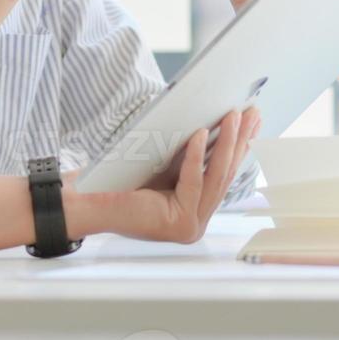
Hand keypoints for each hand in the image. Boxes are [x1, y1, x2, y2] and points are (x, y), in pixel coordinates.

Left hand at [72, 108, 259, 243]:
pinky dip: (197, 156)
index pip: (222, 174)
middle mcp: (195, 222)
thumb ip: (190, 154)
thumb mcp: (164, 162)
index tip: (252, 120)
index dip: (239, 145)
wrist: (86, 199)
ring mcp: (190, 227)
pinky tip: (201, 132)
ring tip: (235, 115)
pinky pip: (193, 183)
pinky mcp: (180, 224)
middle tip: (252, 112)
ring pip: (214, 178)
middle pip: (223, 175)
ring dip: (226, 143)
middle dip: (240, 140)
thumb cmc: (118, 179)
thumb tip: (215, 123)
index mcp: (193, 209)